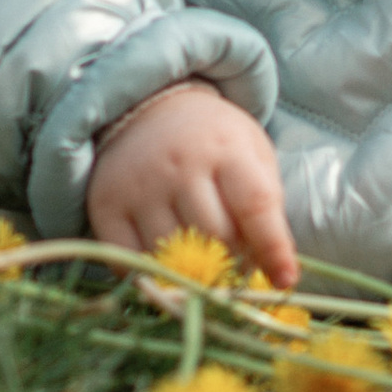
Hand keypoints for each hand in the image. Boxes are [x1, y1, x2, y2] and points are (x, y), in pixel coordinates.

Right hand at [86, 80, 298, 286]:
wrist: (148, 110)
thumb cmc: (213, 142)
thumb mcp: (252, 155)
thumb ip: (266, 208)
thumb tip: (274, 273)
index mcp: (226, 148)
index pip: (255, 205)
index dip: (273, 248)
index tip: (284, 280)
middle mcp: (180, 165)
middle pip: (215, 238)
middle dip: (232, 263)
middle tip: (235, 265)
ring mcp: (139, 186)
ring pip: (174, 256)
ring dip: (194, 273)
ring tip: (201, 261)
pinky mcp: (106, 206)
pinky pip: (130, 262)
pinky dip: (151, 276)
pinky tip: (165, 265)